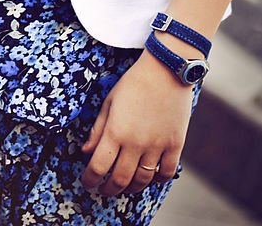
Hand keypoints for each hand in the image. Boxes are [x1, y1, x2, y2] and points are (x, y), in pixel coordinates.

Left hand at [80, 50, 193, 195]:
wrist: (166, 71)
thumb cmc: (134, 83)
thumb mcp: (110, 101)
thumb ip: (98, 129)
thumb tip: (86, 151)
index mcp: (116, 131)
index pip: (99, 167)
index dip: (90, 179)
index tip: (87, 182)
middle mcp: (136, 143)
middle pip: (120, 179)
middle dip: (108, 189)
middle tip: (103, 190)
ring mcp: (157, 146)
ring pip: (143, 180)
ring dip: (131, 188)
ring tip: (124, 186)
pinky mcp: (175, 145)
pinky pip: (166, 173)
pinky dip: (157, 180)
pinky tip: (150, 177)